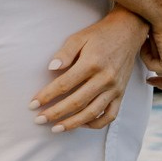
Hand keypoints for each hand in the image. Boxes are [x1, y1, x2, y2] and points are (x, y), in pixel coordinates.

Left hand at [32, 10, 147, 131]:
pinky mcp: (121, 94)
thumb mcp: (79, 37)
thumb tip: (50, 68)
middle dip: (55, 113)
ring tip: (56, 128)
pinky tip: (81, 124)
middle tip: (39, 120)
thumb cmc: (100, 35)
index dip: (47, 96)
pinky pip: (109, 115)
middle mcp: (105, 78)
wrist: (128, 32)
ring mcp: (114, 88)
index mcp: (92, 63)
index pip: (64, 84)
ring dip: (72, 123)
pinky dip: (95, 123)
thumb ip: (64, 53)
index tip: (33, 104)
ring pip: (92, 113)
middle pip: (76, 102)